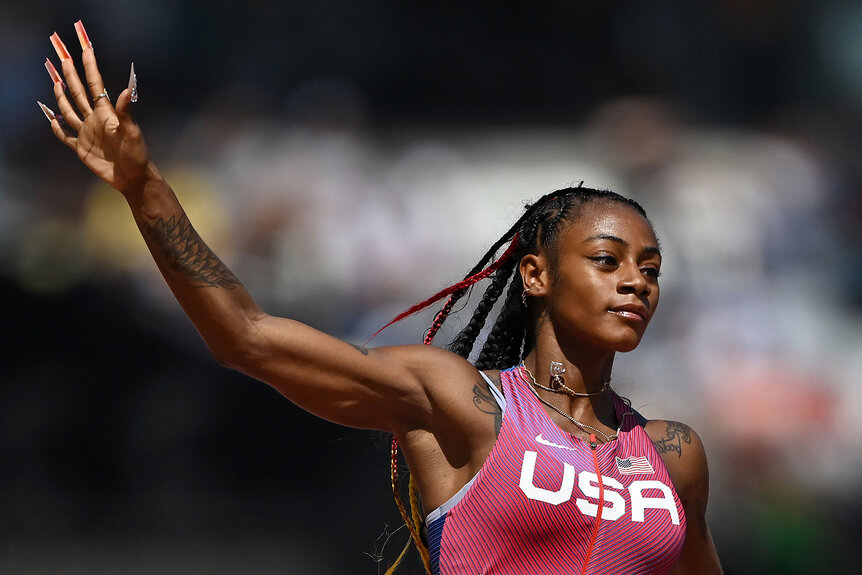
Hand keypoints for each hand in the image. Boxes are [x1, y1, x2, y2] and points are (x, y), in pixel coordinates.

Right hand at [42, 21, 151, 193]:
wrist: (133, 178)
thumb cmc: (137, 155)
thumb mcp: (133, 133)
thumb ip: (126, 112)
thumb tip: (127, 90)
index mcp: (106, 113)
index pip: (95, 85)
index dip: (90, 67)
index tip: (86, 49)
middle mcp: (95, 120)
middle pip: (79, 93)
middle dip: (70, 74)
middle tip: (62, 57)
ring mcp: (87, 133)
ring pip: (70, 110)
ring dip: (61, 96)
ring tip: (55, 80)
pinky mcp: (82, 149)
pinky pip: (66, 136)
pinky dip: (57, 127)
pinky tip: (51, 118)